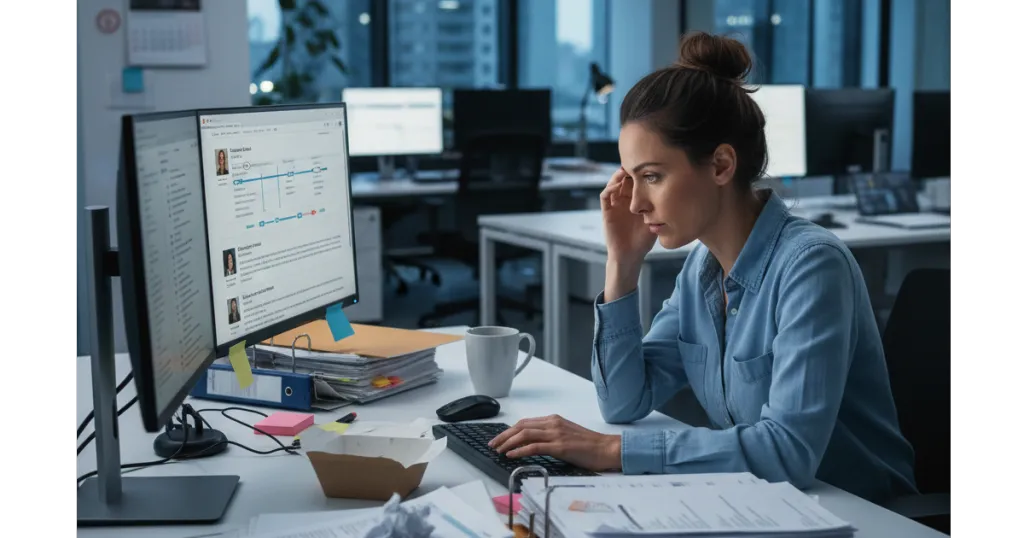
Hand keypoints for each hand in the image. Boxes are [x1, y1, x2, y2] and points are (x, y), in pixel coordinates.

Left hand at [488, 415, 621, 471]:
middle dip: (504, 435)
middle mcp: (553, 423)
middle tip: (493, 444)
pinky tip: (512, 455)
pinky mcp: (560, 446)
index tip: (500, 439)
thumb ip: (551, 435)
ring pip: (525, 434)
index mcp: (554, 420)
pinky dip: (520, 450)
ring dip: (508, 442)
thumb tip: (532, 443)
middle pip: (521, 426)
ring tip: (498, 450)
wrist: (608, 449)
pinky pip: (534, 446)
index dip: (509, 430)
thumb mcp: (567, 435)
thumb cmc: (590, 445)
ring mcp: (556, 434)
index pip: (525, 423)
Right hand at [600, 167, 656, 266]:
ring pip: (613, 185)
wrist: (630, 256)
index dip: (639, 173)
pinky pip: (605, 197)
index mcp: (635, 202)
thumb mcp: (655, 220)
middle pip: (623, 180)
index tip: (647, 165)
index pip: (635, 182)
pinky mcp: (606, 212)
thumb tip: (675, 194)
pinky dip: (609, 189)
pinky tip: (617, 185)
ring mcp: (614, 206)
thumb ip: (659, 208)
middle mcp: (623, 201)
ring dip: (617, 176)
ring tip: (624, 170)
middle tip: (634, 162)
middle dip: (628, 170)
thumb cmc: (644, 240)